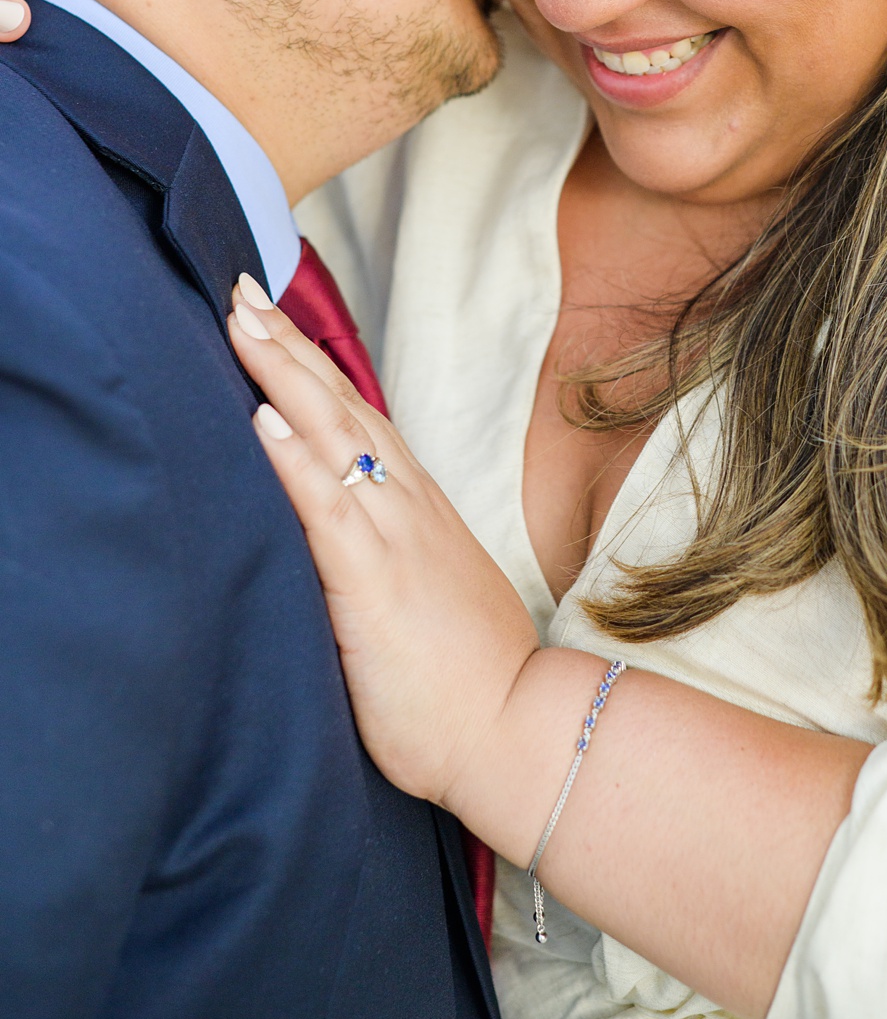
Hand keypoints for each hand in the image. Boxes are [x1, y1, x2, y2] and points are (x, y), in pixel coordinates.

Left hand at [227, 277, 540, 807]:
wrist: (513, 730)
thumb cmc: (466, 681)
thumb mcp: (430, 599)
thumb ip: (390, 558)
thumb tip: (348, 541)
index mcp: (419, 513)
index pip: (359, 421)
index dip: (314, 369)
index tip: (273, 318)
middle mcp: (409, 509)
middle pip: (342, 408)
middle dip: (289, 347)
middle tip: (241, 288)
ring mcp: (395, 540)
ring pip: (334, 437)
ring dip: (285, 376)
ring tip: (242, 322)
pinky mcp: (374, 584)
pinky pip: (330, 509)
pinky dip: (295, 459)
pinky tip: (264, 419)